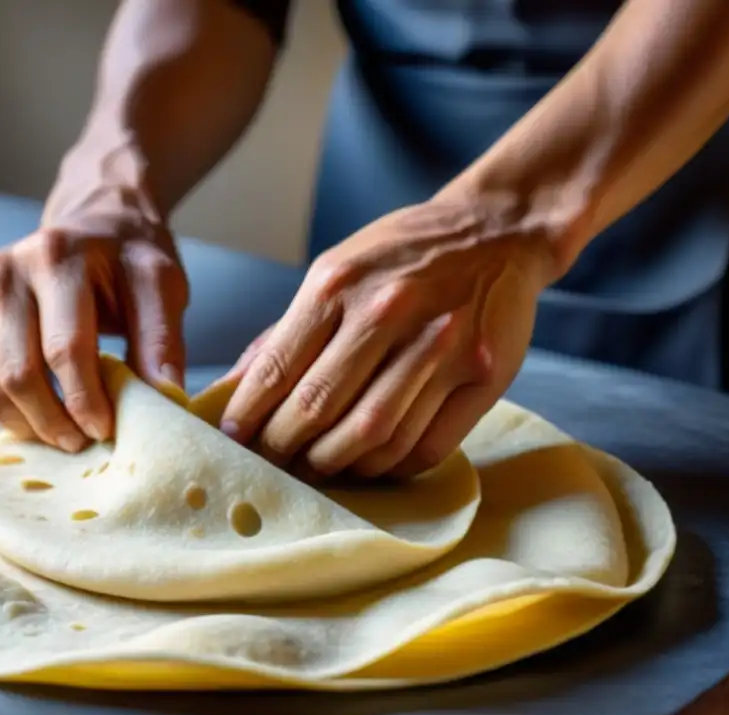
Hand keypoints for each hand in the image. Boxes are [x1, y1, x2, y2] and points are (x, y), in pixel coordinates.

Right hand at [0, 156, 187, 450]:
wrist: (93, 225)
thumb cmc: (128, 260)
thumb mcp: (161, 287)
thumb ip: (162, 340)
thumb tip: (166, 400)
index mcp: (55, 256)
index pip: (64, 348)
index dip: (86, 400)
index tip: (108, 431)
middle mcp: (3, 272)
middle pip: (19, 374)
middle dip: (55, 422)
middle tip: (86, 443)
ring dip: (30, 425)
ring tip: (67, 436)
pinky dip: (8, 413)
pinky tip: (42, 415)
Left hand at [218, 198, 553, 477]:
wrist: (498, 230)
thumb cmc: (402, 256)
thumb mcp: (334, 271)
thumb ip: (283, 334)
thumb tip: (230, 393)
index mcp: (338, 283)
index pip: (278, 368)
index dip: (248, 415)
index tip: (232, 442)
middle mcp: (388, 312)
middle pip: (319, 407)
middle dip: (284, 449)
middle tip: (272, 465)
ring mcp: (441, 346)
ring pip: (373, 436)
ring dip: (335, 465)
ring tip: (317, 468)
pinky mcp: (484, 376)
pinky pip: (425, 447)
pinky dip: (390, 469)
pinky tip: (370, 464)